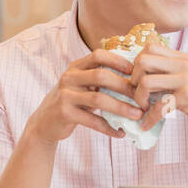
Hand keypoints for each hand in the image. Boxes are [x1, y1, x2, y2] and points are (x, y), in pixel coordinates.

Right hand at [27, 49, 144, 144]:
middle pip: (102, 76)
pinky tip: (120, 133)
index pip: (99, 55)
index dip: (119, 61)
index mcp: (76, 66)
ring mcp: (65, 94)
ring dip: (121, 108)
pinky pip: (92, 120)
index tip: (137, 73)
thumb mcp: (83, 85)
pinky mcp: (64, 113)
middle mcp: (69, 77)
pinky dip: (108, 127)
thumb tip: (137, 80)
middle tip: (143, 99)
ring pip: (98, 98)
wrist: (45, 122)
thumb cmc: (73, 101)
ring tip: (137, 115)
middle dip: (126, 87)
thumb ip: (102, 79)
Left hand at [128, 42, 187, 134]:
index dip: (136, 63)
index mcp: (181, 57)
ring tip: (143, 108)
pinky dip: (149, 119)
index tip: (138, 79)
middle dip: (133, 78)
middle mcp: (182, 64)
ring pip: (146, 81)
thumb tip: (145, 76)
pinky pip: (158, 106)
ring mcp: (184, 80)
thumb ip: (172, 71)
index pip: (149, 47)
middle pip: (142, 60)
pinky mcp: (186, 97)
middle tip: (138, 93)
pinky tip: (147, 125)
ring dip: (138, 98)